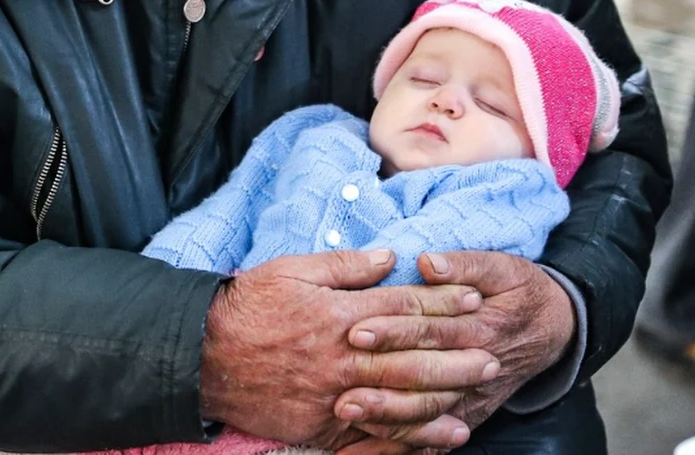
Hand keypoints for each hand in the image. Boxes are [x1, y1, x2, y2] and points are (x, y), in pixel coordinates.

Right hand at [199, 250, 493, 449]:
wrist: (201, 354)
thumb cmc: (248, 304)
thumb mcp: (292, 269)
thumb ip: (344, 265)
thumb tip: (389, 257)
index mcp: (338, 313)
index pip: (402, 306)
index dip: (441, 302)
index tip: (473, 299)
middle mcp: (342, 356)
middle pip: (410, 356)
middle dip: (455, 356)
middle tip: (492, 354)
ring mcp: (332, 396)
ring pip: (397, 400)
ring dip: (439, 400)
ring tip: (474, 399)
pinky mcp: (318, 427)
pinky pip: (369, 436)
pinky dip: (403, 440)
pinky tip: (431, 440)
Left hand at [332, 251, 575, 454]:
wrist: (552, 329)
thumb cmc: (518, 290)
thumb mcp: (500, 267)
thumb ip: (463, 264)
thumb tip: (427, 263)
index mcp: (481, 327)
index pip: (432, 330)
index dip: (395, 331)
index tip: (357, 331)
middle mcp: (476, 367)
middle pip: (425, 377)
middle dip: (381, 381)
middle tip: (342, 384)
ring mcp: (473, 395)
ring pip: (428, 413)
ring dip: (387, 417)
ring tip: (347, 414)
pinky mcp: (468, 414)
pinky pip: (435, 436)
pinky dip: (402, 446)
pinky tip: (367, 449)